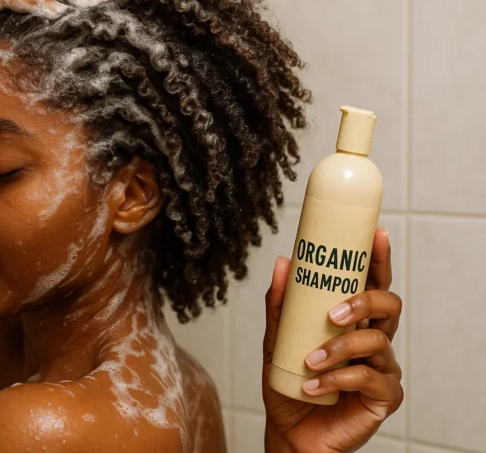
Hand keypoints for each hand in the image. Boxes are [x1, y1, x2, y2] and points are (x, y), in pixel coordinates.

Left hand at [262, 228, 402, 452]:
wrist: (290, 432)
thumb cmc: (290, 384)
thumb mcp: (277, 340)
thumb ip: (281, 305)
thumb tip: (284, 262)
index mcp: (354, 321)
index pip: (373, 283)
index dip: (379, 259)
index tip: (376, 235)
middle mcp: (373, 340)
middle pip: (389, 305)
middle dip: (364, 301)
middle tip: (332, 314)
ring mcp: (382, 368)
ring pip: (377, 342)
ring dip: (340, 349)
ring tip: (310, 361)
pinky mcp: (384, 397)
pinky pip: (368, 379)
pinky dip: (337, 380)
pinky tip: (314, 386)